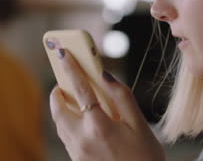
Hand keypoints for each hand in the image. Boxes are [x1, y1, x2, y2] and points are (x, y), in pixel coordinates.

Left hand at [50, 48, 165, 160]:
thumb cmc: (145, 158)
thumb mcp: (140, 125)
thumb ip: (122, 97)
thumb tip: (105, 75)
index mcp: (98, 126)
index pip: (79, 90)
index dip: (71, 68)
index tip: (63, 53)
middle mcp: (82, 140)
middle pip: (58, 109)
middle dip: (57, 93)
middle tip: (63, 83)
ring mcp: (77, 153)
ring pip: (60, 124)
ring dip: (61, 109)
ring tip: (71, 98)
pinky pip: (66, 137)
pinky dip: (67, 124)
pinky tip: (80, 120)